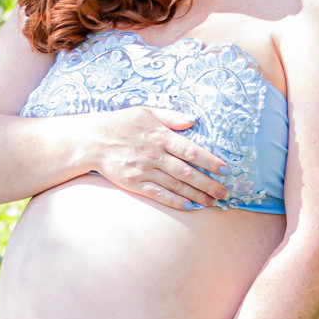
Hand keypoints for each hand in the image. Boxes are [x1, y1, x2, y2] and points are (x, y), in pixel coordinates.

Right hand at [90, 106, 227, 209]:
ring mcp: (144, 170)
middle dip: (208, 184)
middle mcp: (154, 154)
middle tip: (225, 193)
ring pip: (176, 185)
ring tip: (212, 202)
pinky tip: (189, 206)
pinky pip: (158, 194)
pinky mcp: (134, 183)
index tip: (225, 170)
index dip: (210, 161)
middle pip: (187, 172)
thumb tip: (193, 120)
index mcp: (160, 136)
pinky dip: (174, 201)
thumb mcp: (146, 112)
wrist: (93, 140)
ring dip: (196, 195)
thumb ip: (171, 116)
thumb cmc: (121, 123)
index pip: (191, 150)